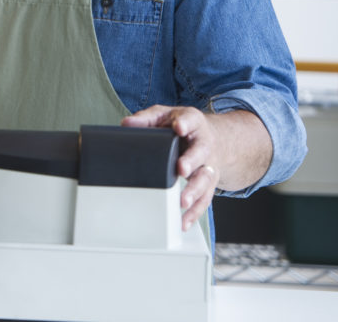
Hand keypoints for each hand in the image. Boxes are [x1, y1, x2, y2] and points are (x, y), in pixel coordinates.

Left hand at [122, 105, 219, 231]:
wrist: (210, 138)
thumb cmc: (182, 126)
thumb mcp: (164, 115)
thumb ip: (146, 119)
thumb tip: (127, 125)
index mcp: (193, 123)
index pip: (190, 121)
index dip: (185, 124)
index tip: (179, 128)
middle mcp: (204, 145)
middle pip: (200, 153)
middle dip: (191, 162)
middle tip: (182, 169)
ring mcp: (207, 165)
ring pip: (205, 179)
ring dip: (194, 192)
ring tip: (183, 201)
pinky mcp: (207, 183)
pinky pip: (204, 200)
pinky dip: (194, 212)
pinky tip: (184, 222)